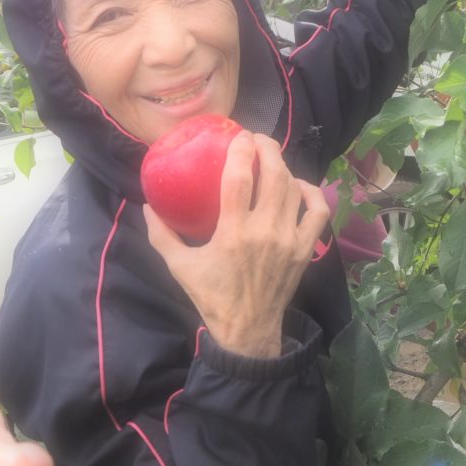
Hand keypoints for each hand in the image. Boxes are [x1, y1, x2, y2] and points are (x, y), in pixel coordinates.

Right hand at [145, 133, 329, 358]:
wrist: (247, 330)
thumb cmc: (212, 297)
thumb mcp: (179, 267)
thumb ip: (161, 235)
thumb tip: (147, 206)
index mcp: (233, 233)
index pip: (240, 179)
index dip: (241, 151)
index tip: (237, 135)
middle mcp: (264, 231)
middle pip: (275, 176)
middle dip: (267, 148)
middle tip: (256, 139)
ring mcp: (289, 239)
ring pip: (294, 189)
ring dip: (283, 167)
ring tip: (271, 159)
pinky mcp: (305, 248)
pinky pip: (317, 211)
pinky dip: (311, 192)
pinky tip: (298, 186)